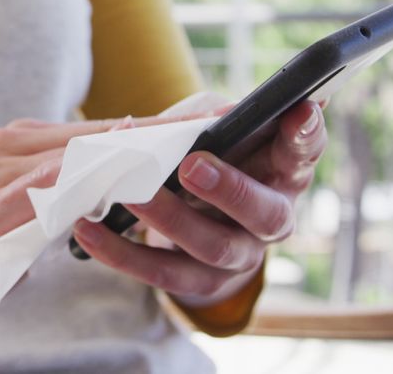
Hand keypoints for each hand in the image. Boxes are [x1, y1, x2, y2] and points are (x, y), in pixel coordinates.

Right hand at [0, 114, 180, 342]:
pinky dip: (92, 183)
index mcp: (17, 149)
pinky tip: (128, 181)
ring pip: (79, 155)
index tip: (201, 120)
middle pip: (97, 134)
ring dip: (138, 149)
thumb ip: (56, 201)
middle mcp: (7, 150)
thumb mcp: (19, 221)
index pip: (97, 132)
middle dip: (159, 129)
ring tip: (188, 145)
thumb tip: (104, 195)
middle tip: (213, 121)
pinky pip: (47, 193)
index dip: (152, 127)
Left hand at [72, 100, 326, 306]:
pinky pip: (162, 273)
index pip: (303, 152)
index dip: (305, 134)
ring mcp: (240, 257)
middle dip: (228, 189)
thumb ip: (222, 123)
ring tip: (129, 193)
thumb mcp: (226, 140)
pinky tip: (87, 229)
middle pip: (264, 213)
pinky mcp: (202, 284)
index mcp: (283, 174)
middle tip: (191, 165)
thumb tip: (217, 113)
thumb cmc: (217, 165)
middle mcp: (272, 220)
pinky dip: (122, 252)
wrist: (206, 229)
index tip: (298, 108)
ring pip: (211, 246)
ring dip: (168, 219)